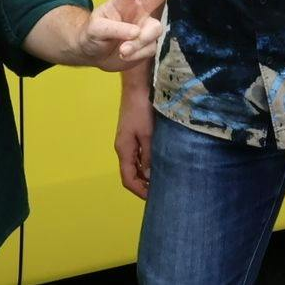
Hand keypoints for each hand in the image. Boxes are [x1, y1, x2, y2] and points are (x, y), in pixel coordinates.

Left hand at [80, 0, 195, 71]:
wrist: (94, 55)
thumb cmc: (92, 35)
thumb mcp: (95, 30)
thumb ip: (114, 29)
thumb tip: (136, 33)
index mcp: (123, 0)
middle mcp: (138, 10)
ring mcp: (145, 27)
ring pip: (154, 30)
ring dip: (139, 43)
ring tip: (122, 51)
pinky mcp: (148, 44)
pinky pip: (149, 49)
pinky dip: (135, 55)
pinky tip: (124, 55)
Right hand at [114, 85, 155, 199]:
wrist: (137, 86)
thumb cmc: (141, 110)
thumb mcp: (147, 134)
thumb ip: (148, 155)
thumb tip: (149, 175)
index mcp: (124, 149)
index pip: (127, 178)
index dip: (139, 190)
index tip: (153, 198)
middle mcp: (123, 147)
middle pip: (130, 173)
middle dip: (143, 184)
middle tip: (160, 190)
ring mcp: (128, 139)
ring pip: (135, 163)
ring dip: (145, 173)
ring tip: (162, 178)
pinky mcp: (134, 132)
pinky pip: (139, 153)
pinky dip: (146, 162)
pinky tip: (159, 161)